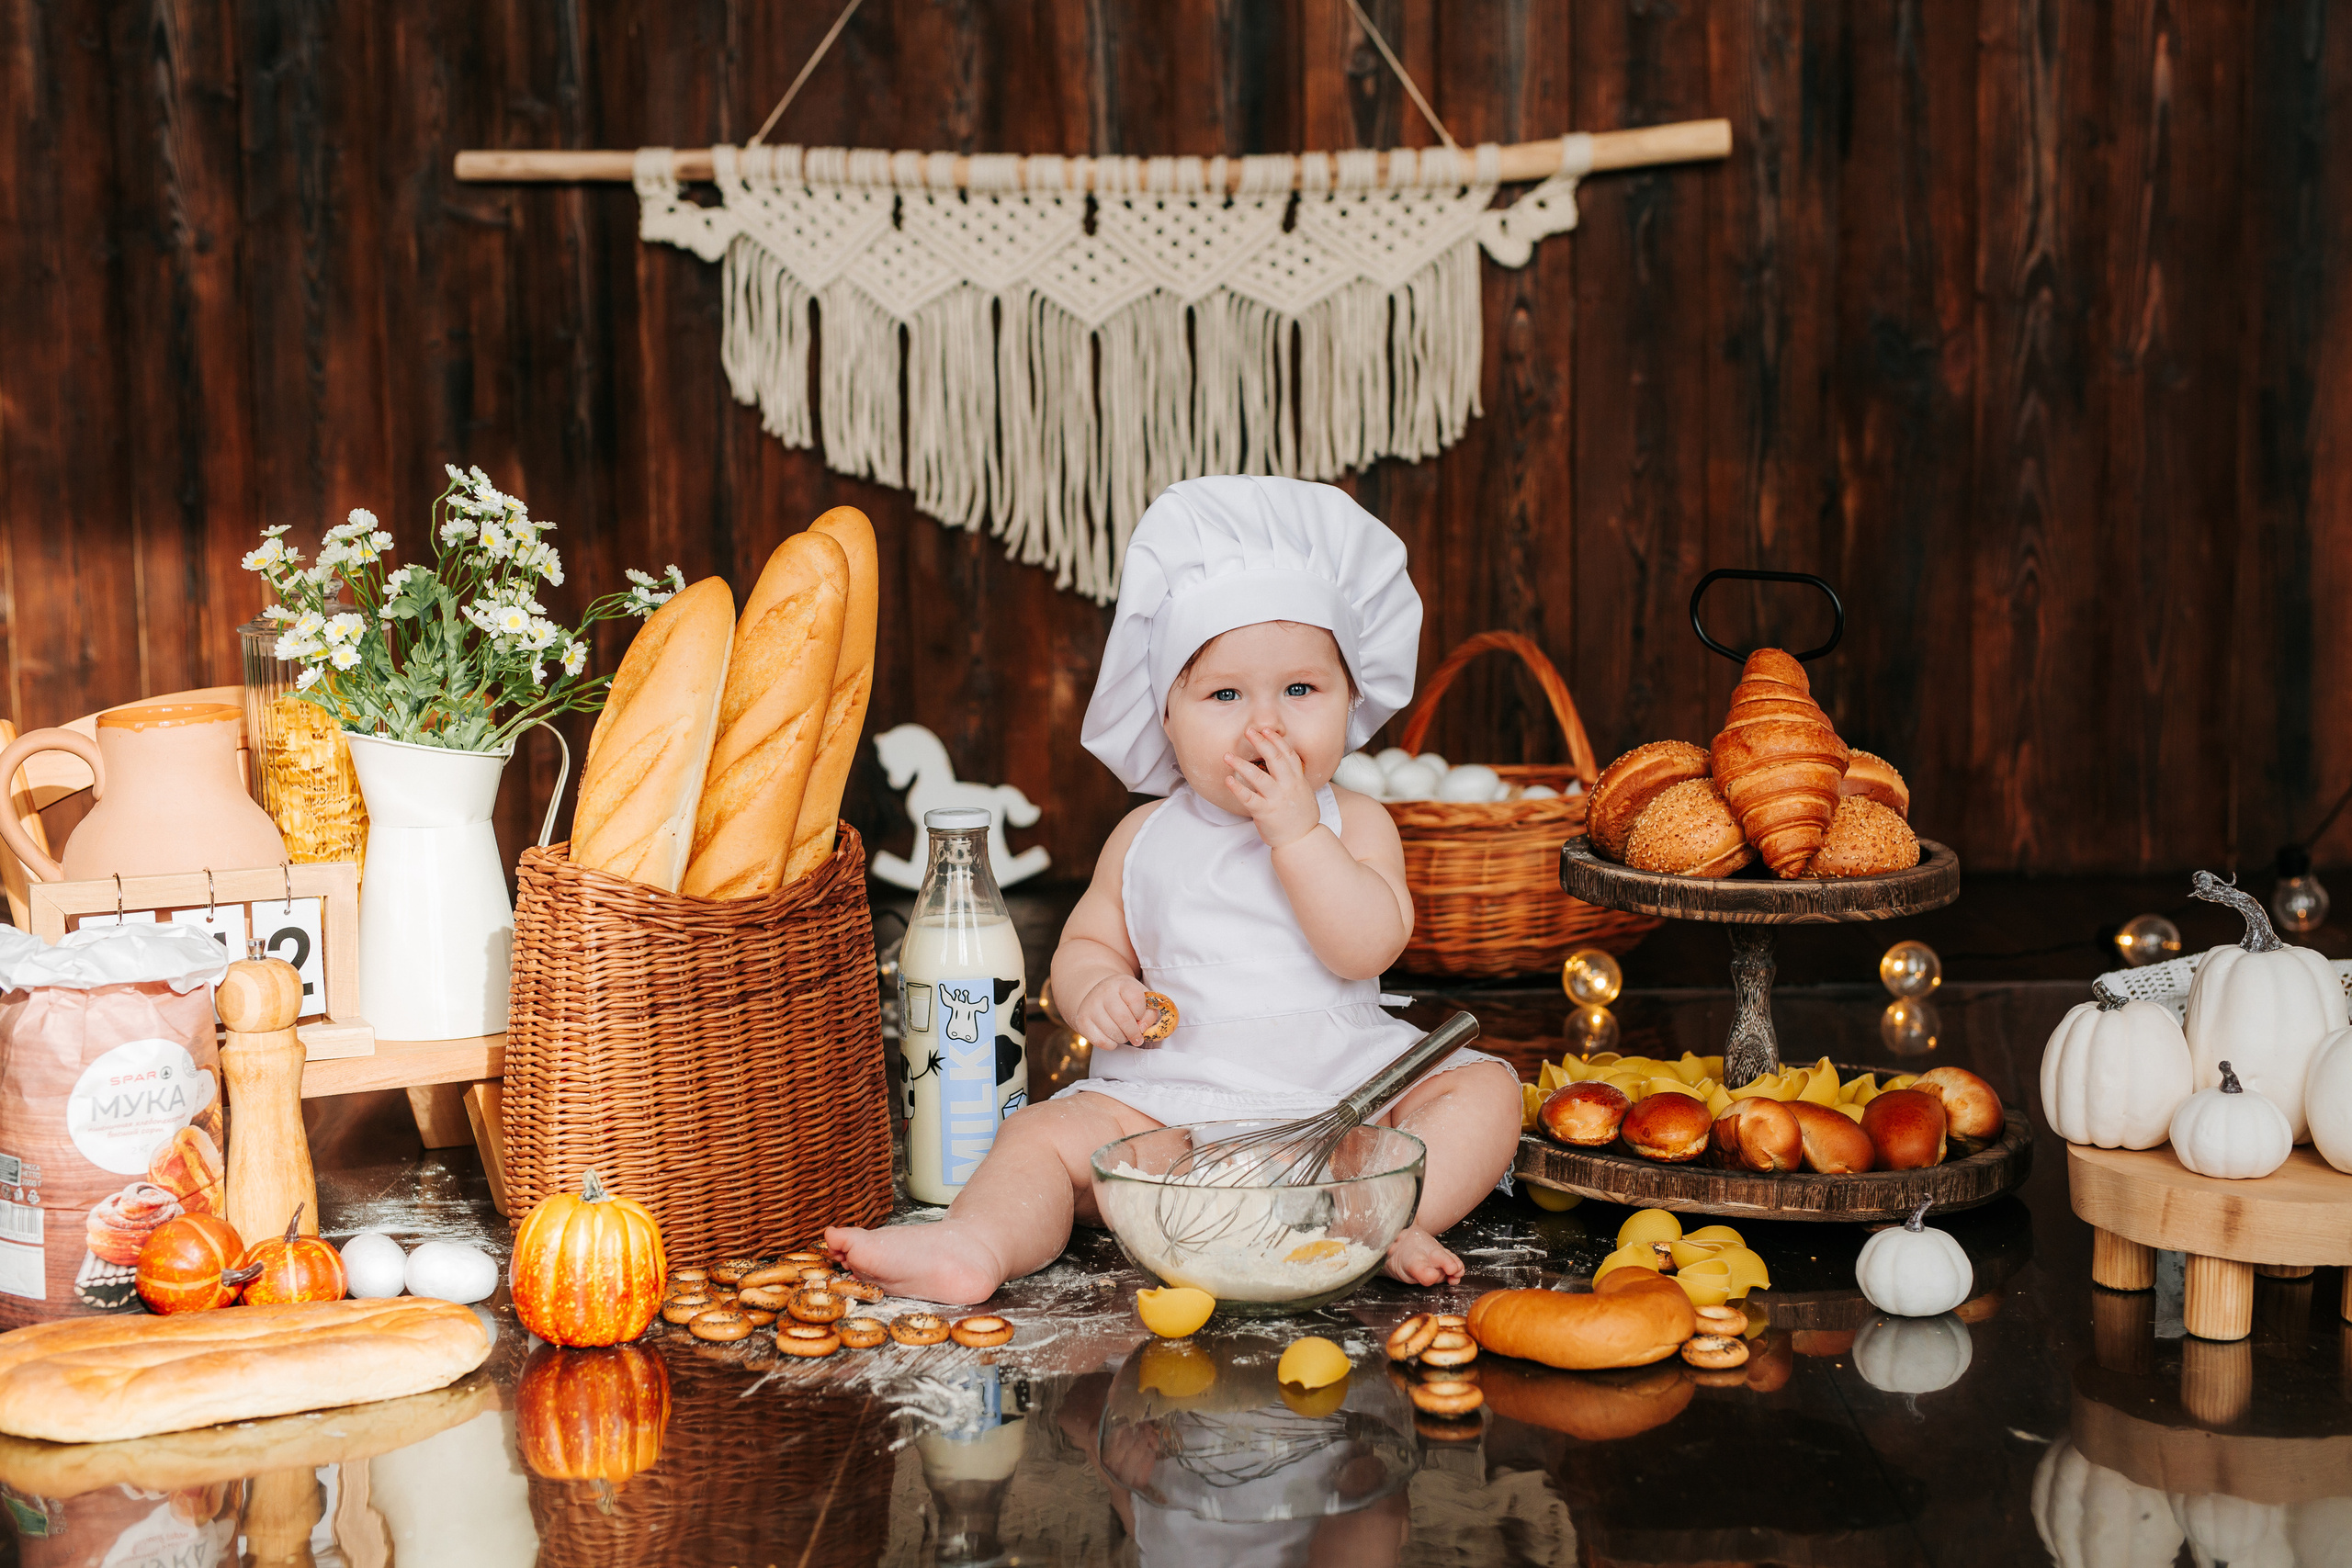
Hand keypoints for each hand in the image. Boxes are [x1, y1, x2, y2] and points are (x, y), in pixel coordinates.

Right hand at [1073, 973, 1157, 1049]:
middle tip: (1137, 1037)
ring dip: (1123, 1038)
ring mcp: (1090, 1006)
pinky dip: (1111, 1044)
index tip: (1139, 1016)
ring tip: (1123, 1033)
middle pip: (1123, 1018)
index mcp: (1122, 983)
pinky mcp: (1082, 1021)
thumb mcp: (1142, 999)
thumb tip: (1142, 1028)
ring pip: (1112, 1032)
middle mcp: (1104, 991)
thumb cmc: (1126, 1000)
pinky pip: (1101, 1041)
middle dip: (1134, 1032)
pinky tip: (1112, 1037)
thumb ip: (1150, 1013)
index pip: (1136, 998)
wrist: (1098, 995)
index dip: (1141, 1013)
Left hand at [1226, 726, 1320, 848]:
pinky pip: (1249, 798)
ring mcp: (1276, 799)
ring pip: (1258, 776)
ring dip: (1241, 764)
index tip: (1265, 730)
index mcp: (1297, 780)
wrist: (1303, 841)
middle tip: (1248, 731)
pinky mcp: (1265, 812)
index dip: (1276, 740)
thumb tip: (1283, 763)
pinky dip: (1237, 789)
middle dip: (1261, 742)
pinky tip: (1228, 780)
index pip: (1288, 754)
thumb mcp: (1303, 792)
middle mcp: (1288, 786)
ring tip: (1227, 756)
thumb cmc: (1301, 818)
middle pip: (1274, 758)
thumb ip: (1294, 777)